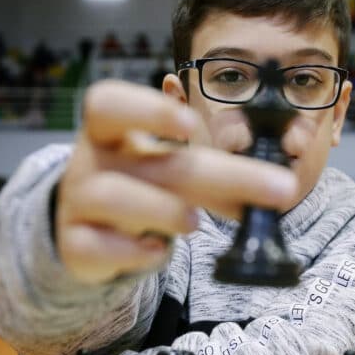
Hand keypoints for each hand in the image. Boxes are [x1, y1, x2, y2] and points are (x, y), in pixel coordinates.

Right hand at [56, 80, 297, 283]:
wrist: (84, 230)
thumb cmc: (138, 186)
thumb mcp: (169, 168)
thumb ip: (213, 171)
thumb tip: (276, 187)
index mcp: (109, 129)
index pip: (110, 102)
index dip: (150, 109)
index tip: (191, 125)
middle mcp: (89, 160)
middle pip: (150, 160)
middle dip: (222, 175)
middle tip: (281, 189)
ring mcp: (77, 201)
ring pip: (113, 197)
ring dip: (165, 210)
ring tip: (194, 224)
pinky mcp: (74, 243)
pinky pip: (97, 246)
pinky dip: (133, 252)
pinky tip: (156, 251)